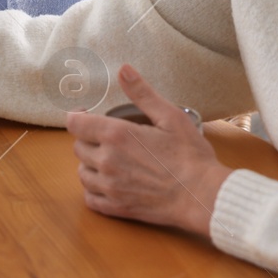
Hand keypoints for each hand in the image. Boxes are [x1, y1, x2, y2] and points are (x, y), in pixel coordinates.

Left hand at [65, 65, 230, 235]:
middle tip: (107, 139)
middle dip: (88, 140)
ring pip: (82, 173)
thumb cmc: (190, 156)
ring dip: (90, 165)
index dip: (77, 117)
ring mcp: (110, 186)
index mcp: (116, 135)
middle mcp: (107, 160)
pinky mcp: (116, 207)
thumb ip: (143, 93)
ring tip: (109, 160)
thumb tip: (124, 69)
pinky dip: (94, 190)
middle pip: (78, 147)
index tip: (86, 115)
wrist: (202, 195)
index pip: (75, 123)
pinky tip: (108, 183)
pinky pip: (90, 198)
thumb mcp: (170, 116)